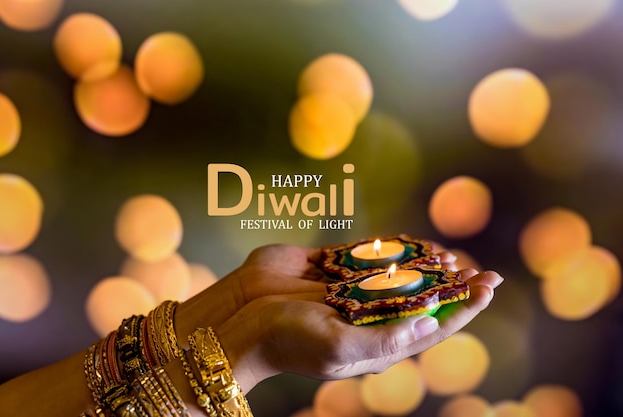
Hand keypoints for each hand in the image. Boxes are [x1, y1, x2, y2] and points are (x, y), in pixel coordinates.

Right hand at [176, 243, 457, 345]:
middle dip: (453, 287)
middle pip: (422, 302)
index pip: (432, 326)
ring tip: (453, 257)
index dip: (464, 308)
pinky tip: (412, 244)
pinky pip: (368, 258)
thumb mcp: (339, 348)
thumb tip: (432, 326)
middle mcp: (368, 318)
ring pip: (400, 278)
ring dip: (428, 268)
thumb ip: (386, 337)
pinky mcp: (331, 271)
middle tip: (481, 271)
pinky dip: (392, 249)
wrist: (241, 321)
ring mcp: (350, 294)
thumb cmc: (288, 340)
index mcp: (376, 343)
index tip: (490, 286)